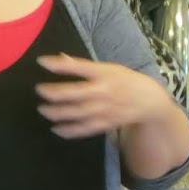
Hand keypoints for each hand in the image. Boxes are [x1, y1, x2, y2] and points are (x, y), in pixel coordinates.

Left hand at [35, 54, 175, 137]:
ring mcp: (104, 109)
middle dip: (55, 92)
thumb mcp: (108, 68)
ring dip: (57, 112)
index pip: (79, 67)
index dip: (60, 64)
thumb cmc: (125, 80)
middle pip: (75, 93)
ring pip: (77, 113)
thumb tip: (60, 58)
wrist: (149, 101)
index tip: (41, 62)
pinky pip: (84, 129)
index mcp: (105, 73)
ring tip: (43, 110)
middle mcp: (104, 91)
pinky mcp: (105, 124)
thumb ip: (83, 66)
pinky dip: (69, 130)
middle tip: (39, 90)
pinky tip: (56, 129)